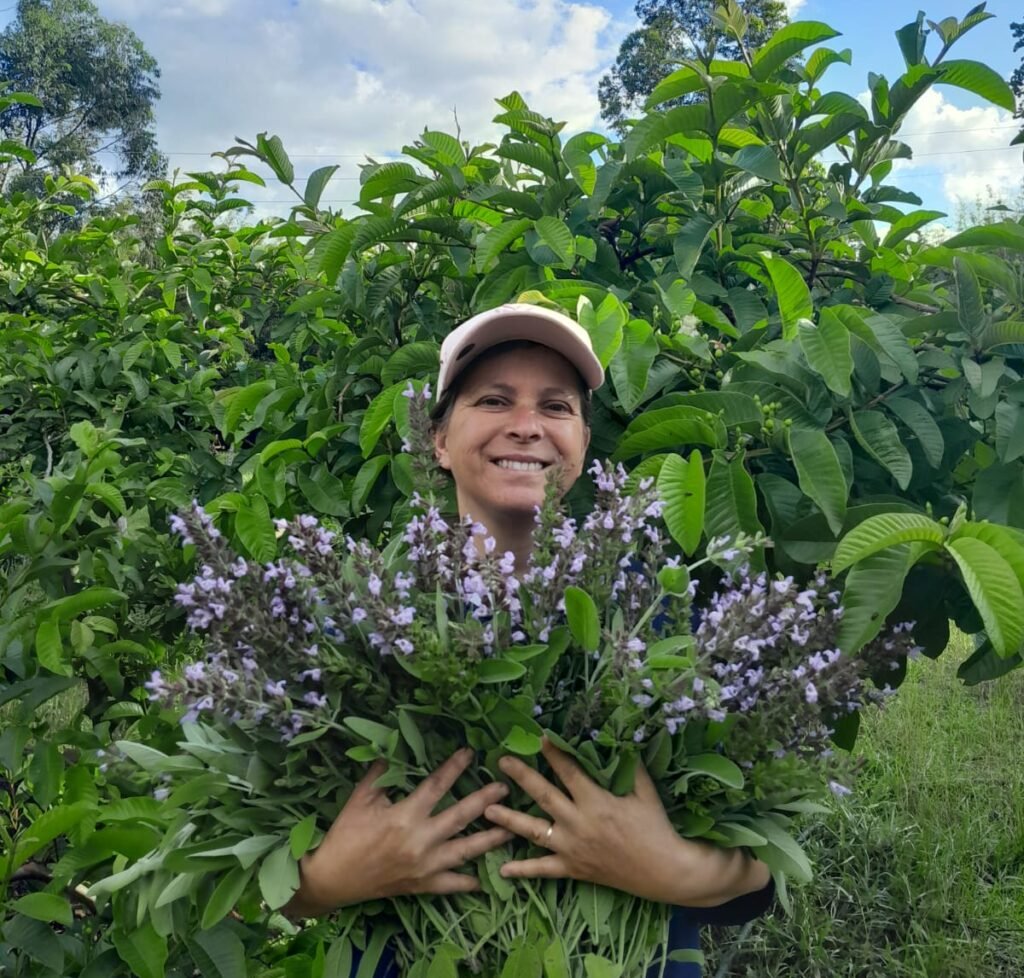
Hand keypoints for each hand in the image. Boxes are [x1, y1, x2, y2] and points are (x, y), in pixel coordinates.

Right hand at [286, 748, 512, 916]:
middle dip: (485, 800)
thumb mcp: (361, 797)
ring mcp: (424, 866)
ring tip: (512, 828)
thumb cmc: (346, 834)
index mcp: (404, 816)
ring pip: (466, 851)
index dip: (454, 767)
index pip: (436, 786)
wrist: (333, 879)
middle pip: (461, 816)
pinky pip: (452, 885)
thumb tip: (395, 748)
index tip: (471, 753)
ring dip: (491, 839)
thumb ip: (381, 773)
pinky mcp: (422, 886)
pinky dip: (470, 881)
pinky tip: (487, 877)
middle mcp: (420, 841)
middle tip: (505, 787)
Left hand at [485, 738, 770, 906]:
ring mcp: (573, 848)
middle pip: (543, 795)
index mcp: (596, 801)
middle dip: (521, 776)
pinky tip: (502, 869)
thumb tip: (618, 737)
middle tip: (500, 762)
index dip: (553, 752)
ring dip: (510, 820)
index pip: (568, 771)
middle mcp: (579, 823)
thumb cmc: (656, 826)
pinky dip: (523, 870)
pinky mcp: (574, 869)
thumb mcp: (645, 790)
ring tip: (487, 810)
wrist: (665, 870)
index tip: (537, 736)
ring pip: (535, 832)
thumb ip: (629, 765)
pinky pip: (544, 870)